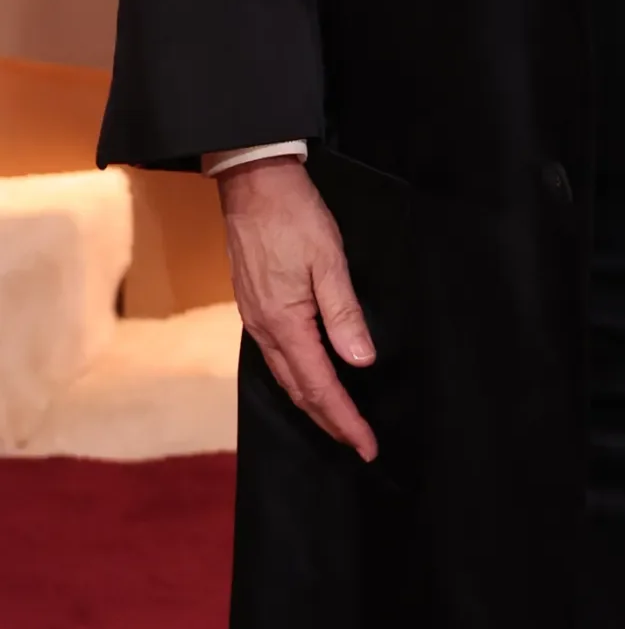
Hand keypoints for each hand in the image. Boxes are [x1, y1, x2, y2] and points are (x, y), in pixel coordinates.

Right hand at [216, 157, 377, 459]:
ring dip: (314, 404)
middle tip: (360, 444)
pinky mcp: (256, 307)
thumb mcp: (329, 261)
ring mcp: (256, 320)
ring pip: (286, 377)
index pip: (319, 386)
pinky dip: (299, 379)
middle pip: (300, 390)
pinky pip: (277, 358)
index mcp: (284, 323)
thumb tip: (361, 361)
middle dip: (330, 421)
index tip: (367, 444)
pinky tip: (311, 379)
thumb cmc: (293, 217)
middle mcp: (265, 330)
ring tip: (340, 421)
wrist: (253, 183)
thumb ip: (344, 313)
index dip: (345, 419)